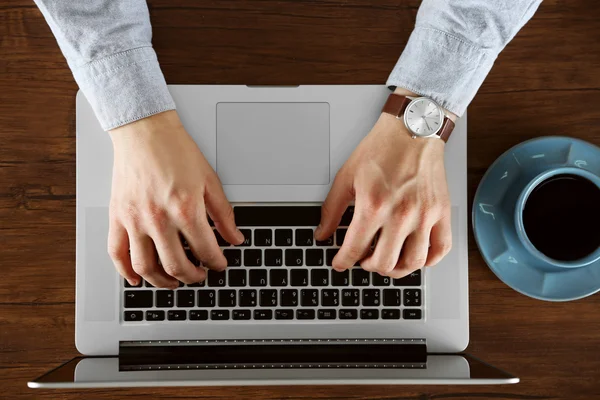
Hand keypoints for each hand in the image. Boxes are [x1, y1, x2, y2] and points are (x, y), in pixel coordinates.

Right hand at [107, 111, 243, 287]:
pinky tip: (137, 278)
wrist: (145, 131)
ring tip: (173, 281)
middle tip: (199, 274)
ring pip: (146, 267)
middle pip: (176, 266)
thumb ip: (223, 214)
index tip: (219, 264)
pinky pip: (117, 253)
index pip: (205, 250)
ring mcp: (134, 220)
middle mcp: (158, 218)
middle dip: (193, 276)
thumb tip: (235, 237)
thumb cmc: (176, 151)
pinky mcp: (117, 217)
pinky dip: (125, 271)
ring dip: (162, 282)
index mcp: (185, 209)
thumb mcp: (209, 181)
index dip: (216, 263)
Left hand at [315, 112, 451, 277]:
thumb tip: (322, 234)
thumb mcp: (346, 177)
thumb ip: (332, 210)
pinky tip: (416, 256)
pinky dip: (428, 260)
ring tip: (387, 261)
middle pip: (384, 263)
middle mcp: (400, 214)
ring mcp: (424, 216)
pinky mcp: (441, 212)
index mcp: (373, 206)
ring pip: (412, 263)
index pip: (354, 249)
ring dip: (396, 269)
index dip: (342, 262)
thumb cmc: (381, 149)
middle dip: (368, 266)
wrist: (413, 130)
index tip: (340, 264)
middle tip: (364, 260)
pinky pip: (440, 249)